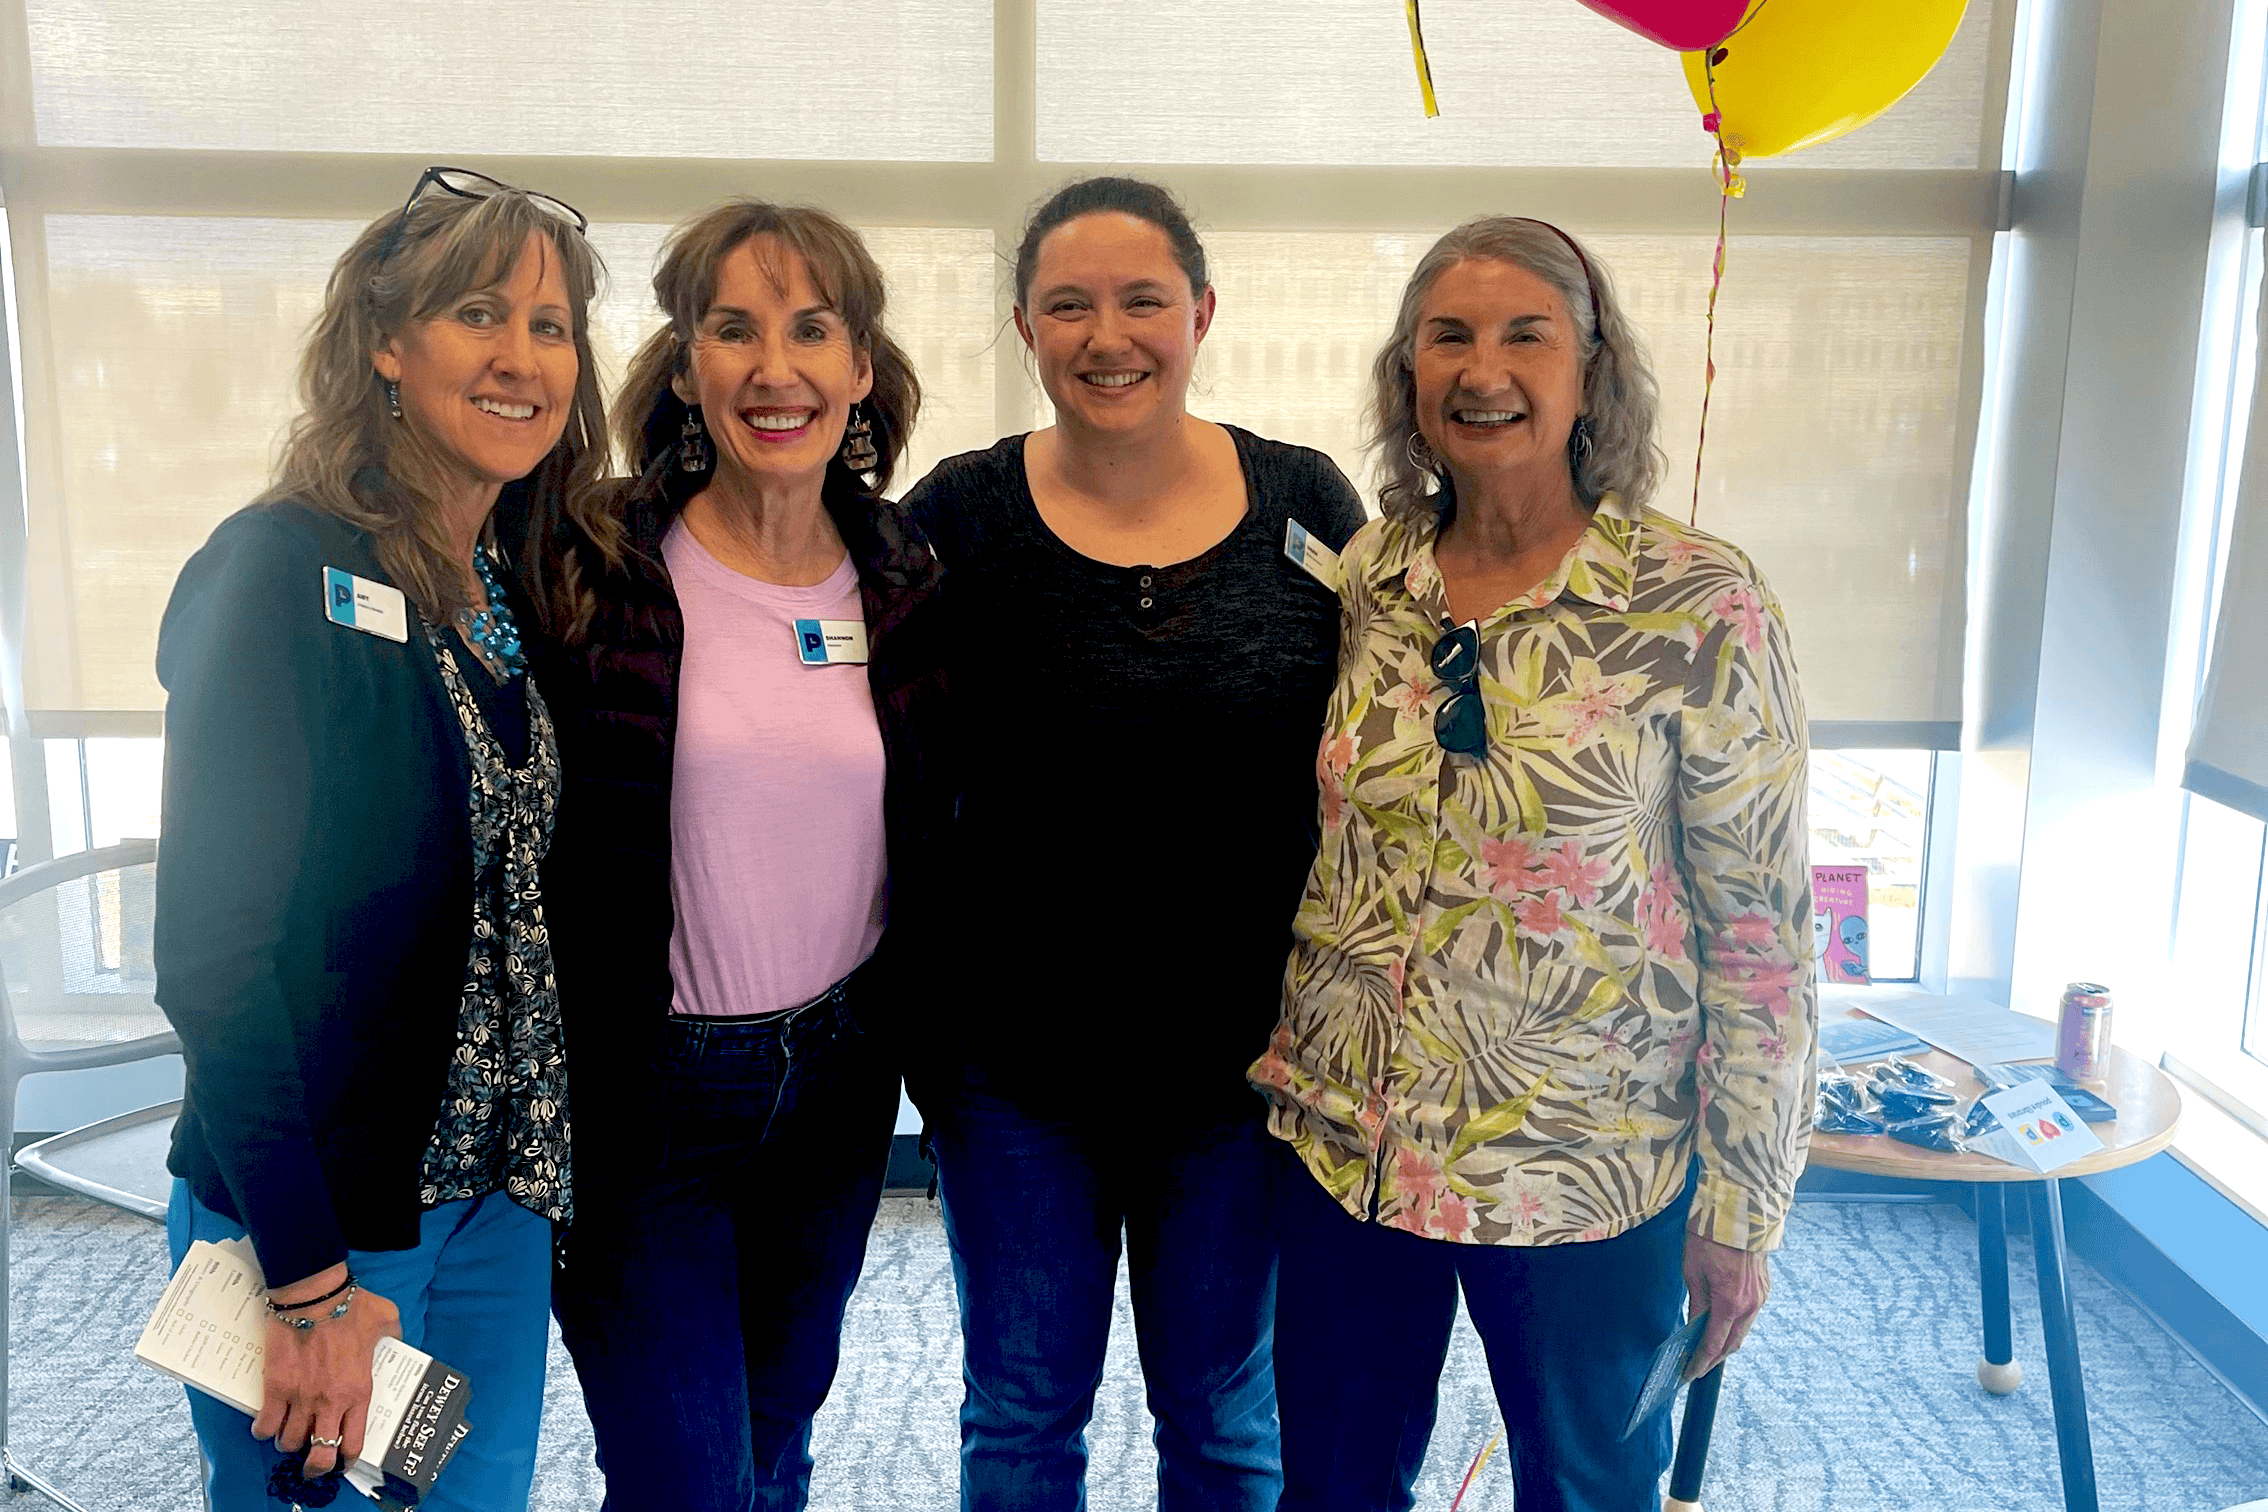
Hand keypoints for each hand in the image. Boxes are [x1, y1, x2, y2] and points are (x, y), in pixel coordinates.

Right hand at [250, 1265, 402, 1476]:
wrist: (315, 1296)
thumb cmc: (351, 1306)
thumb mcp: (386, 1320)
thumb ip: (393, 1334)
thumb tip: (396, 1338)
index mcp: (358, 1391)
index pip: (353, 1442)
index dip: (346, 1460)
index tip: (341, 1461)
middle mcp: (330, 1402)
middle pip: (319, 1455)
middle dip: (315, 1466)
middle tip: (311, 1462)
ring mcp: (300, 1398)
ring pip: (288, 1442)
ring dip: (288, 1442)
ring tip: (289, 1433)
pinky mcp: (275, 1389)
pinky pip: (264, 1426)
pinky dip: (263, 1430)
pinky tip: (267, 1424)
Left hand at [1681, 1233, 1768, 1378]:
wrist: (1738, 1210)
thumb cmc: (1709, 1237)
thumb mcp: (1693, 1272)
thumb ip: (1696, 1304)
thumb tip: (1694, 1326)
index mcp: (1729, 1303)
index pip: (1713, 1345)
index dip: (1700, 1362)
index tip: (1688, 1374)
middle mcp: (1750, 1305)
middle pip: (1732, 1343)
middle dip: (1714, 1358)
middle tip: (1696, 1366)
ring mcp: (1761, 1297)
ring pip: (1743, 1330)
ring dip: (1726, 1341)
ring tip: (1706, 1348)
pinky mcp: (1764, 1288)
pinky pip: (1750, 1315)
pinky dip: (1735, 1324)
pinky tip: (1721, 1324)